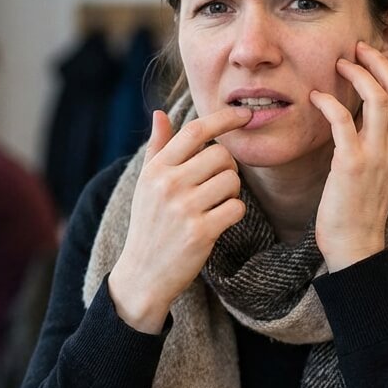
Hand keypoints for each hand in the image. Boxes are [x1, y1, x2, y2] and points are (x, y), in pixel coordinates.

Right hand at [107, 106, 252, 332]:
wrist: (143, 274)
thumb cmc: (149, 225)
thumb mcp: (146, 185)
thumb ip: (157, 148)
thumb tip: (160, 114)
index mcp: (156, 169)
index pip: (195, 130)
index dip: (224, 118)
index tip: (245, 115)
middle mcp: (168, 184)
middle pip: (221, 155)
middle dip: (228, 168)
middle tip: (218, 185)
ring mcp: (184, 208)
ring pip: (232, 180)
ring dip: (232, 192)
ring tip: (215, 205)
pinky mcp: (200, 232)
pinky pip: (236, 207)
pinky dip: (234, 213)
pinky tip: (219, 222)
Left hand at [310, 41, 387, 271]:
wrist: (356, 246)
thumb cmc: (357, 212)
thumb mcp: (374, 174)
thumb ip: (371, 146)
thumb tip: (355, 123)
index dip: (386, 70)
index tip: (366, 57)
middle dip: (376, 61)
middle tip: (355, 48)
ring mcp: (376, 155)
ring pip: (377, 98)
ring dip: (357, 74)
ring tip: (338, 65)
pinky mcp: (352, 164)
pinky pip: (343, 121)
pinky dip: (329, 102)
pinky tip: (315, 98)